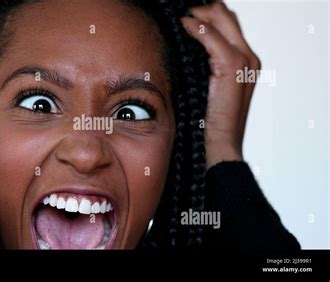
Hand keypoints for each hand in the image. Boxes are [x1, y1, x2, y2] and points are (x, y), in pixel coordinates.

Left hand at [181, 2, 260, 168]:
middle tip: (179, 14)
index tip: (184, 16)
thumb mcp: (207, 87)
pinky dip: (197, 27)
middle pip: (226, 16)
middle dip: (202, 10)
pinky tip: (183, 26)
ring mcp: (243, 60)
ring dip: (198, 15)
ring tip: (178, 19)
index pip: (227, 23)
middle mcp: (248, 57)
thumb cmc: (210, 121)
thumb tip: (185, 47)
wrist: (220, 144)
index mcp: (245, 61)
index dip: (206, 15)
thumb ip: (203, 65)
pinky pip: (212, 37)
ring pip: (221, 20)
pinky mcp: (232, 67)